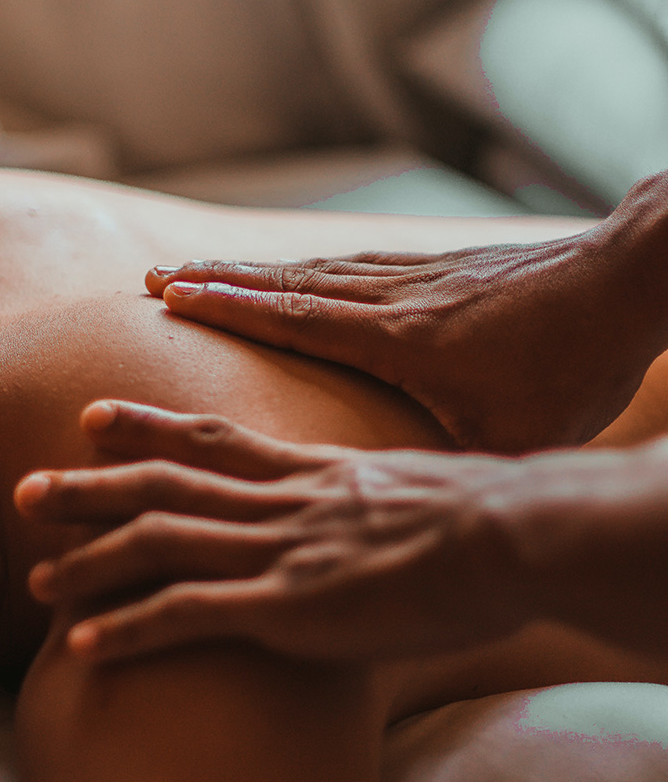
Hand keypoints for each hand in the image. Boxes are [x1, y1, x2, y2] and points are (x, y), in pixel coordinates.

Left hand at [14, 399, 536, 664]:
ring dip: (91, 559)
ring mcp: (279, 549)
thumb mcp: (412, 489)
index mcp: (310, 471)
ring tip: (36, 579)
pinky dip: (131, 629)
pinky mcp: (289, 606)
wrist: (508, 534)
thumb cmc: (479, 516)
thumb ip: (372, 495)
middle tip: (28, 488)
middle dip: (91, 486)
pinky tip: (85, 648)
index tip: (94, 417)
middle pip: (167, 483)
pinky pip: (191, 616)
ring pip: (162, 542)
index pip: (212, 436)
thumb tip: (374, 507)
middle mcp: (281, 501)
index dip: (148, 425)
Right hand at [145, 222, 652, 453]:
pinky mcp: (443, 267)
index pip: (293, 317)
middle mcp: (395, 298)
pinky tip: (304, 272)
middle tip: (160, 276)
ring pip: (319, 269)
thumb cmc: (572, 366)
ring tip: (211, 269)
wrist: (624, 282)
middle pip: (290, 284)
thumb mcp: (512, 436)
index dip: (226, 306)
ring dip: (257, 271)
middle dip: (219, 281)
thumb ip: (453, 470)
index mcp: (399, 339)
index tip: (169, 293)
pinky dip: (312, 267)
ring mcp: (418, 276)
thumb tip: (412, 518)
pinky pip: (358, 263)